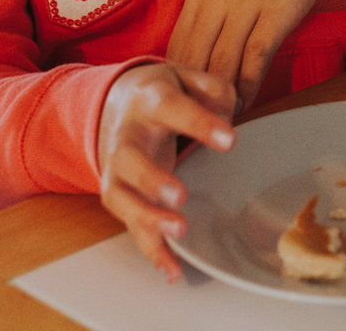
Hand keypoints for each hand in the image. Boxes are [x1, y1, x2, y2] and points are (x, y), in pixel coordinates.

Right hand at [96, 62, 235, 279]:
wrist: (115, 100)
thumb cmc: (162, 93)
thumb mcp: (187, 77)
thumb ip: (213, 91)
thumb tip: (226, 119)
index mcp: (149, 100)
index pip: (171, 108)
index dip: (199, 123)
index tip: (229, 139)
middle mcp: (126, 136)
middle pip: (130, 159)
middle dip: (152, 179)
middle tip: (180, 196)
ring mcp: (116, 169)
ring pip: (122, 196)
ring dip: (147, 217)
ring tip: (179, 231)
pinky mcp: (120, 196)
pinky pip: (130, 225)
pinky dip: (150, 249)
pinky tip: (172, 270)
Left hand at [166, 0, 323, 111]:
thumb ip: (208, 19)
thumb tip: (192, 65)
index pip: (175, 51)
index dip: (172, 88)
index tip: (174, 114)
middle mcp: (217, 2)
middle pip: (194, 62)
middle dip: (190, 100)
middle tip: (190, 132)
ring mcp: (246, 6)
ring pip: (222, 64)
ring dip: (219, 100)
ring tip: (216, 125)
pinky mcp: (276, 12)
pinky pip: (255, 56)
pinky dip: (247, 86)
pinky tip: (246, 103)